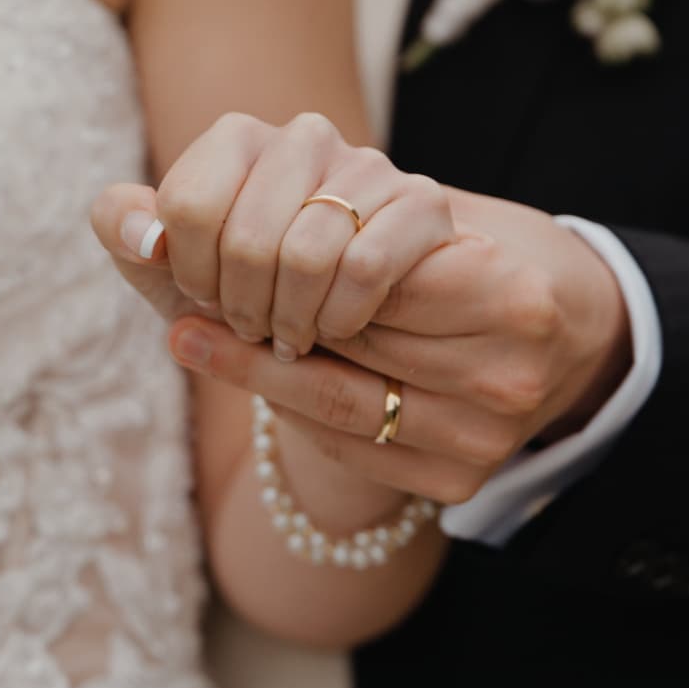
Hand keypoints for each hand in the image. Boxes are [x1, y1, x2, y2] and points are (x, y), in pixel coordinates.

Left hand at [90, 112, 453, 359]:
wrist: (331, 319)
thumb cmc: (242, 291)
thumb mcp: (172, 275)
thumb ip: (130, 238)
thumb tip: (131, 226)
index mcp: (237, 139)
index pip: (188, 205)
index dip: (190, 272)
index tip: (203, 296)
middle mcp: (304, 135)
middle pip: (247, 237)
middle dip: (240, 306)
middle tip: (250, 328)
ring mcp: (368, 163)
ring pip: (308, 254)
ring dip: (290, 320)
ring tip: (289, 337)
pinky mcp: (421, 201)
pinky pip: (366, 266)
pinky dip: (341, 317)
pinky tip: (335, 329)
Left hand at [163, 189, 632, 503]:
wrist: (563, 334)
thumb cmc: (472, 256)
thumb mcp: (418, 210)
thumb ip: (309, 207)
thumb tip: (125, 213)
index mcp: (511, 290)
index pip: (367, 270)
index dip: (290, 258)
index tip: (218, 248)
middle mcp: (510, 371)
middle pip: (348, 340)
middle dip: (263, 316)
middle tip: (186, 298)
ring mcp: (490, 435)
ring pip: (338, 402)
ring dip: (258, 369)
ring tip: (192, 337)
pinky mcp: (462, 480)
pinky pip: (351, 449)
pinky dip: (294, 412)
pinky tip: (254, 381)